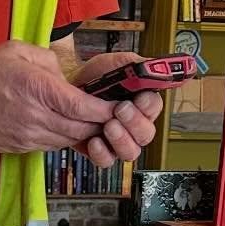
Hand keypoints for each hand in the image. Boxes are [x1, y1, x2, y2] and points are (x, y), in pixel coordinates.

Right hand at [0, 41, 115, 152]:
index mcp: (35, 88)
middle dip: (99, 124)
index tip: (117, 107)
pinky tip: (69, 128)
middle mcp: (34, 117)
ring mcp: (28, 136)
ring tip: (94, 122)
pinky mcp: (22, 148)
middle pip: (80, 128)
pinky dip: (66, 138)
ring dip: (84, 132)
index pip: (80, 106)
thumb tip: (64, 76)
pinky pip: (53, 145)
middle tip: (112, 115)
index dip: (103, 110)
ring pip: (69, 140)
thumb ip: (46, 59)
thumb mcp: (14, 50)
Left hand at [69, 52, 163, 168]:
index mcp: (141, 103)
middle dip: (135, 122)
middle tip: (120, 109)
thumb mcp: (115, 64)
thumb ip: (137, 65)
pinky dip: (102, 153)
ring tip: (109, 126)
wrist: (68, 91)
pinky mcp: (102, 152)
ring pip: (131, 151)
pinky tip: (94, 141)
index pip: (155, 108)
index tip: (139, 97)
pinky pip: (108, 161)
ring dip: (121, 139)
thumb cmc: (94, 78)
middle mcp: (134, 125)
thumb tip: (156, 67)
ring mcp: (119, 141)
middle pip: (146, 134)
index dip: (148, 104)